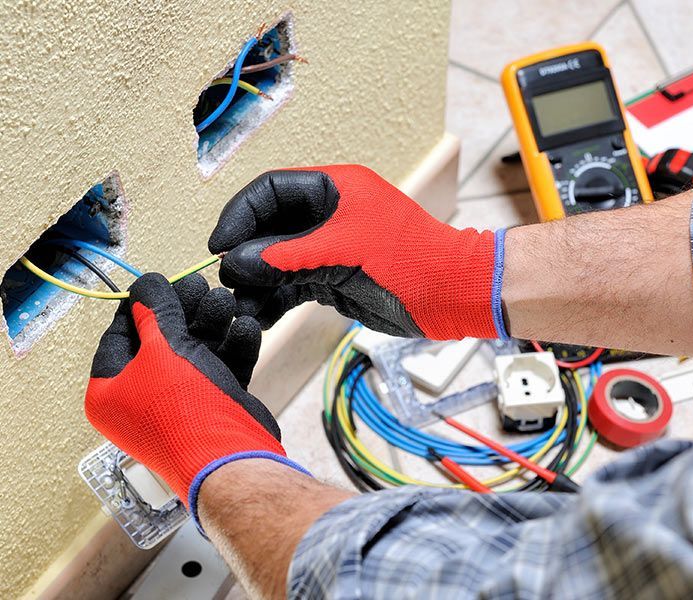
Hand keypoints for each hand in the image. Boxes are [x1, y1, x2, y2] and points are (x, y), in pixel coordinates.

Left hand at [84, 273, 308, 522]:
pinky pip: (219, 369)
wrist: (231, 459)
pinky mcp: (213, 407)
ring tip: (227, 302)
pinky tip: (245, 327)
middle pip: (161, 341)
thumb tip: (146, 284)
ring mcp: (179, 405)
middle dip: (185, 311)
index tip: (160, 282)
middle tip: (200, 285)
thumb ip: (154, 311)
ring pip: (194, 353)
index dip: (140, 305)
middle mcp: (141, 399)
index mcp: (110, 392)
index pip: (119, 336)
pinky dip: (232, 348)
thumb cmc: (184, 410)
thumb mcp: (162, 350)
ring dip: (212, 325)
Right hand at [208, 164, 508, 339]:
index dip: (240, 215)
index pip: (270, 190)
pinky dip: (275, 300)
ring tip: (239, 307)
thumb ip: (287, 257)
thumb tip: (234, 263)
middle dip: (246, 255)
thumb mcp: (343, 252)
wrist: (452, 295)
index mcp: (334, 189)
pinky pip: (293, 285)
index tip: (218, 245)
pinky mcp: (333, 279)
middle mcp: (328, 215)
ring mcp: (329, 248)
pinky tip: (260, 317)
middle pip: (269, 227)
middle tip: (228, 282)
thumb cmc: (410, 260)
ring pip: (278, 261)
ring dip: (257, 283)